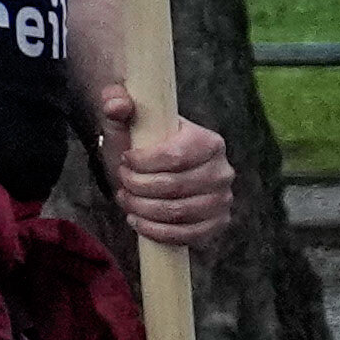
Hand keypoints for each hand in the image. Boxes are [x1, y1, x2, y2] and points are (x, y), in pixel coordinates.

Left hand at [94, 100, 241, 247]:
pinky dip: (157, 231)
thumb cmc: (139, 144)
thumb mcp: (126, 122)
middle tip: (122, 181)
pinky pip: (190, 235)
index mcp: (208, 141)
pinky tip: (137, 220)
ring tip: (126, 198)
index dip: (142, 163)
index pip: (175, 157)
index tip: (124, 159)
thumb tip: (116, 104)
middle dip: (138, 186)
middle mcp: (223, 171)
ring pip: (178, 213)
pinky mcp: (217, 223)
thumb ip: (116, 105)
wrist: (153, 169)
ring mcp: (222, 199)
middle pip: (174, 187)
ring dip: (143, 209)